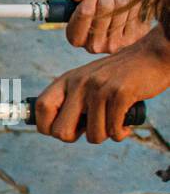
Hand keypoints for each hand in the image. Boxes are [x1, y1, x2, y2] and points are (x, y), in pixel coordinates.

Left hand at [32, 28, 169, 143]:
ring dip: (105, 135)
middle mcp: (79, 83)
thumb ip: (71, 100)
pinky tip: (125, 123)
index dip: (48, 127)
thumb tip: (55, 131)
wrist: (152, 56)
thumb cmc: (119, 76)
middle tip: (90, 127)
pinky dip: (120, 133)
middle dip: (76, 137)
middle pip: (61, 132)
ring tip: (113, 121)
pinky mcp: (120, 93)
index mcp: (67, 80)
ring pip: (92, 135)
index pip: (41, 108)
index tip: (65, 129)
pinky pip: (113, 131)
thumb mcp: (87, 81)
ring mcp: (99, 88)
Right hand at [65, 0, 151, 54]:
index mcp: (76, 39)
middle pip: (105, 6)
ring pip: (122, 4)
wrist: (118, 17)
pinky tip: (128, 5)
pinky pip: (136, 6)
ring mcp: (115, 44)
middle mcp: (95, 46)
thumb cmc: (97, 6)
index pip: (86, 11)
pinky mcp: (134, 37)